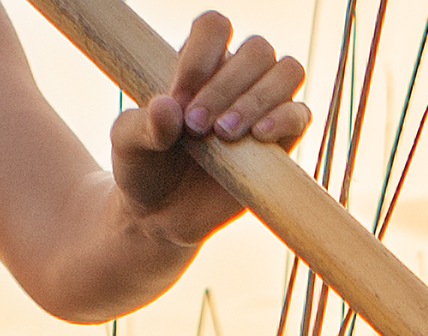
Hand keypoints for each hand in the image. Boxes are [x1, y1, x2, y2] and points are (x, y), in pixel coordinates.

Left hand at [108, 12, 312, 246]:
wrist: (161, 216)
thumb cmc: (143, 167)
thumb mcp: (127, 143)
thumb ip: (144, 124)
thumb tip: (168, 107)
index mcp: (197, 62)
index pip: (215, 28)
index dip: (200, 56)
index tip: (177, 99)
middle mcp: (235, 76)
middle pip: (257, 49)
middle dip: (226, 85)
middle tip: (196, 126)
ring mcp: (263, 106)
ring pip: (287, 71)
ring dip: (258, 98)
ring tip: (224, 133)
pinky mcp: (282, 140)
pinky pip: (300, 113)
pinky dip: (284, 119)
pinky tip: (258, 137)